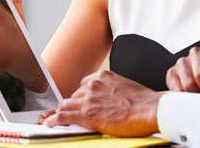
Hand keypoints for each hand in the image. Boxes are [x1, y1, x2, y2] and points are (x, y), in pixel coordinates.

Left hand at [43, 70, 162, 136]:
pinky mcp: (86, 115)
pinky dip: (54, 120)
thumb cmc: (144, 101)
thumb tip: (111, 97)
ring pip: (66, 105)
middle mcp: (93, 85)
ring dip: (62, 112)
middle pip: (74, 96)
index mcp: (103, 76)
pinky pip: (63, 117)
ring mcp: (88, 100)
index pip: (84, 85)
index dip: (82, 96)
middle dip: (74, 105)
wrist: (150, 109)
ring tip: (56, 119)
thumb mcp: (126, 86)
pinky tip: (50, 123)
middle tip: (74, 114)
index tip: (82, 102)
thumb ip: (113, 88)